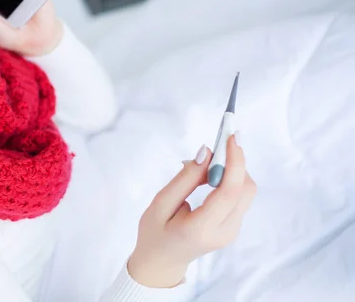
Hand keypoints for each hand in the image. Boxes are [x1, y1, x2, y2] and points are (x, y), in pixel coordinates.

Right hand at [128, 134, 256, 287]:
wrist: (161, 263)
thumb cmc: (154, 233)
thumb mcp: (160, 204)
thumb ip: (185, 179)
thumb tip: (206, 152)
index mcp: (202, 228)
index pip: (229, 191)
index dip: (234, 160)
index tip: (231, 136)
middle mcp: (224, 232)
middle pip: (245, 189)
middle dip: (235, 161)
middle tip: (218, 143)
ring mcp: (232, 231)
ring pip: (246, 191)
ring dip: (232, 170)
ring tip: (204, 165)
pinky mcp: (233, 227)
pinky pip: (239, 196)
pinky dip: (228, 180)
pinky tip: (208, 177)